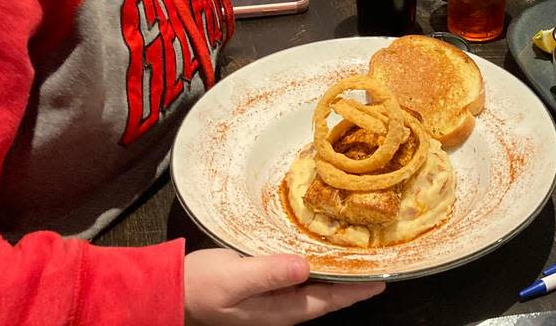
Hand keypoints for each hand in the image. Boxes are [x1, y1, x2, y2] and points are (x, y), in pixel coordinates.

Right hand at [184, 249, 384, 325]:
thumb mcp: (234, 279)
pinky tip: (323, 246)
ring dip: (337, 268)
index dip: (356, 290)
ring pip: (317, 282)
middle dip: (354, 279)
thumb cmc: (202, 287)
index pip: (329, 300)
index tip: (382, 278)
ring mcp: (276, 294)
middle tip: (379, 258)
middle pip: (328, 293)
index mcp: (281, 310)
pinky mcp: (268, 281)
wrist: (174, 289)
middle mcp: (283, 305)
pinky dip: (317, 260)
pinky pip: (301, 272)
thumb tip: (305, 266)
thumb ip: (269, 273)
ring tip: (360, 251)